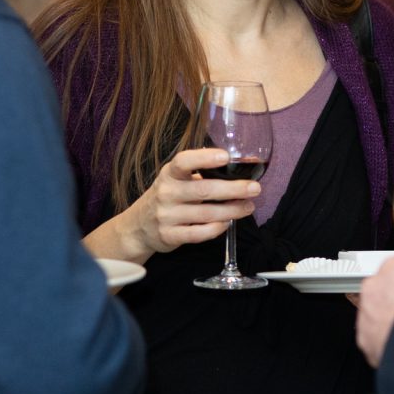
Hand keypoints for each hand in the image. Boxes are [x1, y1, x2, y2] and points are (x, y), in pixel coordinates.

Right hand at [86, 147, 258, 262]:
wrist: (138, 227)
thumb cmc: (167, 198)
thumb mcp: (175, 180)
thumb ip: (198, 174)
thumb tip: (236, 166)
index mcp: (169, 174)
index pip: (184, 161)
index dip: (205, 158)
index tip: (226, 156)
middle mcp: (166, 193)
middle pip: (203, 190)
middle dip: (233, 189)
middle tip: (254, 188)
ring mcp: (166, 216)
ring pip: (206, 214)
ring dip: (232, 210)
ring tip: (248, 206)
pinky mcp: (170, 236)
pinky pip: (199, 233)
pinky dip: (217, 228)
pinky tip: (228, 223)